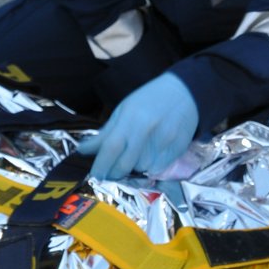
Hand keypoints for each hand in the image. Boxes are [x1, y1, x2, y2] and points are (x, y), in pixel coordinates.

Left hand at [75, 72, 197, 179]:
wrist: (185, 92)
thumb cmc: (150, 99)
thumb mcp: (124, 109)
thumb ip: (105, 133)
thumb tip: (82, 150)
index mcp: (130, 118)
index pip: (110, 148)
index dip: (100, 166)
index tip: (94, 176)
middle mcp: (146, 130)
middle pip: (124, 165)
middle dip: (114, 173)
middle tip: (112, 172)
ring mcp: (163, 141)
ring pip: (141, 169)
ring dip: (134, 168)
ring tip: (136, 155)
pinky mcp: (177, 149)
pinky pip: (158, 169)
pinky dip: (151, 166)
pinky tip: (152, 154)